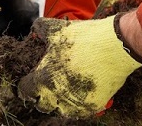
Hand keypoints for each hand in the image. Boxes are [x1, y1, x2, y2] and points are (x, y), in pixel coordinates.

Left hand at [17, 16, 141, 117]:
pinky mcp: (92, 106)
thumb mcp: (57, 30)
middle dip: (42, 95)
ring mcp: (75, 103)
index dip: (26, 85)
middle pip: (41, 105)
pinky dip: (78, 104)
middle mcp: (57, 96)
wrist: (116, 46)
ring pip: (60, 110)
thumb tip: (34, 30)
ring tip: (65, 90)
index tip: (30, 80)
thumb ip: (40, 30)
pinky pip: (79, 111)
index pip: (25, 91)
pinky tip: (80, 92)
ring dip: (60, 102)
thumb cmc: (83, 37)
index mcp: (44, 78)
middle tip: (49, 84)